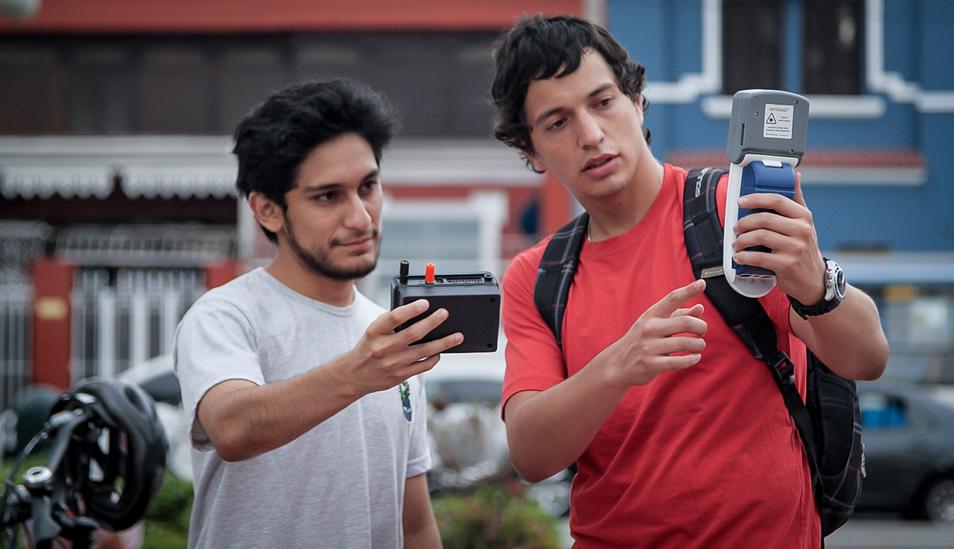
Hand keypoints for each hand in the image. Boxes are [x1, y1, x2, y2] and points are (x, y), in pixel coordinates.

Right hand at [339, 300, 462, 396]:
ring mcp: (393, 363)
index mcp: (375, 332)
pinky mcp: (400, 375)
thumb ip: (390, 322)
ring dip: (444, 343)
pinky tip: (440, 352)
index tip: (425, 303)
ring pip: (424, 351)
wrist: (355, 375)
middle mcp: (384, 347)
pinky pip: (423, 366)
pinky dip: (434, 358)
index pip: (395, 317)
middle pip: (414, 333)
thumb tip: (416, 312)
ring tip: (457, 336)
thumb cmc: (368, 347)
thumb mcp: (373, 331)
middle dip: (433, 322)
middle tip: (444, 314)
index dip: (412, 309)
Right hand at [604, 279, 707, 387]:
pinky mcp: (651, 364)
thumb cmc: (641, 341)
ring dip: (699, 345)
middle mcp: (649, 328)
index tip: (702, 283)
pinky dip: (692, 359)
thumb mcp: (655, 324)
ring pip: (686, 343)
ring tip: (699, 346)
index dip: (688, 290)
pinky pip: (679, 361)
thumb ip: (678, 315)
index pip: (672, 299)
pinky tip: (694, 357)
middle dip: (701, 327)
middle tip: (702, 332)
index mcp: (651, 315)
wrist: (617, 364)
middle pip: (686, 322)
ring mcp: (649, 347)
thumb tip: (700, 308)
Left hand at [732, 173, 824, 303]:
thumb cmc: (804, 249)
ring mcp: (795, 248)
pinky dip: (744, 256)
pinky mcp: (786, 265)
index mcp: (804, 217)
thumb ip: (797, 201)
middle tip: (736, 228)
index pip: (777, 200)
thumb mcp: (805, 224)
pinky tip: (740, 256)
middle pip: (764, 219)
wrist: (814, 280)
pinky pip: (758, 257)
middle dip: (744, 222)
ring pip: (759, 236)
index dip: (756, 198)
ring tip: (736, 243)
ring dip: (741, 240)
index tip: (741, 201)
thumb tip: (795, 177)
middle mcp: (802, 230)